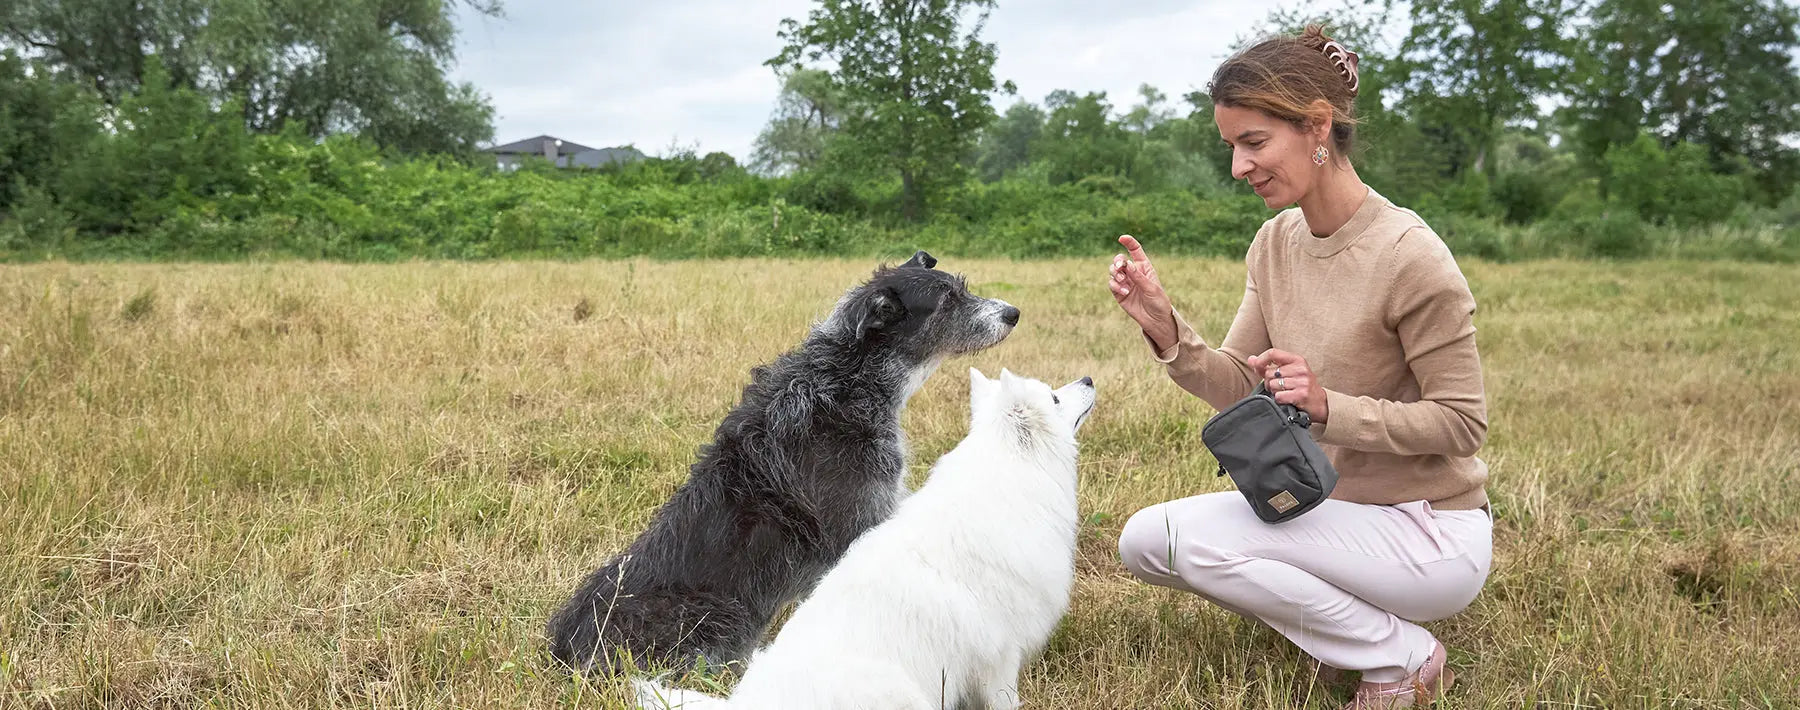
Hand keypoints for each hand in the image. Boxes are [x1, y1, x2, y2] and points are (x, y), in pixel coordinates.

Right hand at [1108, 235, 1175, 349]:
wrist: (1155, 320)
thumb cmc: (1158, 302)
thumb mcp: (1151, 288)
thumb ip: (1138, 276)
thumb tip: (1127, 264)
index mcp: (1144, 267)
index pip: (1135, 250)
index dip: (1129, 242)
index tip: (1122, 238)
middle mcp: (1133, 272)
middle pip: (1120, 260)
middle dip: (1118, 262)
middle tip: (1120, 268)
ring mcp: (1125, 282)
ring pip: (1113, 271)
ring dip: (1115, 273)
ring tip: (1123, 281)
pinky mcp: (1119, 292)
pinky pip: (1112, 284)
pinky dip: (1116, 286)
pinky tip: (1124, 292)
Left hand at [1248, 349, 1327, 423]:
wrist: (1320, 403)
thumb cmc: (1301, 386)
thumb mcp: (1288, 372)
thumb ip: (1268, 366)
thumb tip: (1251, 359)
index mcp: (1297, 360)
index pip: (1273, 353)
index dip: (1260, 360)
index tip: (1256, 367)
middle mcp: (1300, 369)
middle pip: (1269, 373)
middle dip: (1269, 382)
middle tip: (1279, 387)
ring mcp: (1302, 382)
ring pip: (1272, 385)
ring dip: (1274, 392)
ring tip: (1285, 393)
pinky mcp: (1301, 394)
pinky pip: (1278, 396)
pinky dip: (1279, 400)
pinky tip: (1288, 399)